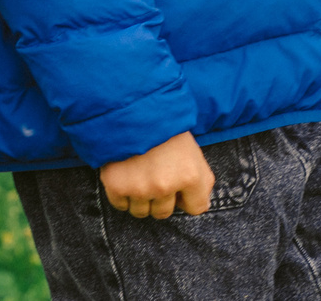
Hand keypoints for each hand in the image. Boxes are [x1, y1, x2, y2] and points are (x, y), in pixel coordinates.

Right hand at [99, 130, 213, 218]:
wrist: (131, 108)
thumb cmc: (165, 129)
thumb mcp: (194, 153)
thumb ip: (203, 183)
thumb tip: (198, 207)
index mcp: (190, 176)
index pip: (195, 208)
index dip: (185, 196)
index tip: (176, 183)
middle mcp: (165, 186)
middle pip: (164, 213)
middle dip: (160, 198)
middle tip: (154, 175)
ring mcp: (140, 187)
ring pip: (141, 212)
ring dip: (140, 198)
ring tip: (138, 174)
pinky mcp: (116, 185)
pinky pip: (120, 205)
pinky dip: (121, 195)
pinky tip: (124, 176)